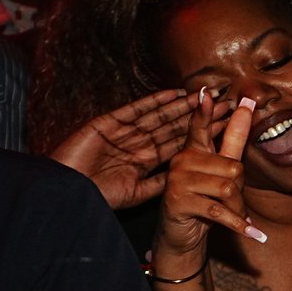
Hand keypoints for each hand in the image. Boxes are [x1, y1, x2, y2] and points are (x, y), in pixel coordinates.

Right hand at [48, 87, 209, 209]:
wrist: (66, 193)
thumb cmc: (98, 196)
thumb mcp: (137, 192)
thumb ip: (160, 183)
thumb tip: (187, 177)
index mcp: (143, 159)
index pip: (177, 143)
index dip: (200, 134)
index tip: (223, 125)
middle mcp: (136, 142)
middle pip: (173, 126)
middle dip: (198, 115)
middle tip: (224, 103)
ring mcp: (122, 131)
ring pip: (158, 115)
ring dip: (181, 105)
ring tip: (205, 96)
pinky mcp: (107, 122)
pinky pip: (135, 109)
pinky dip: (155, 101)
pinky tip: (174, 94)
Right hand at [153, 92, 265, 274]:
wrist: (181, 236)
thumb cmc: (205, 201)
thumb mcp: (221, 171)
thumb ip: (232, 139)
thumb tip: (247, 105)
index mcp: (193, 150)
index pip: (200, 126)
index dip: (205, 111)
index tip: (207, 93)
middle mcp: (182, 160)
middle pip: (232, 166)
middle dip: (240, 189)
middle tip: (231, 202)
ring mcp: (177, 181)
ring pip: (227, 187)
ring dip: (237, 208)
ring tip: (234, 216)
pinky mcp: (178, 201)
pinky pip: (218, 210)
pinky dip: (238, 224)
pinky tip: (253, 233)